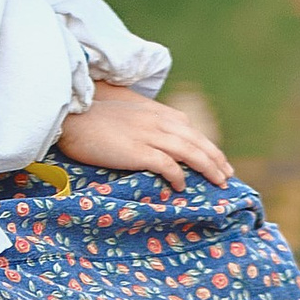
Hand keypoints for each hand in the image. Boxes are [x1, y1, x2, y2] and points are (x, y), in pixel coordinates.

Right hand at [57, 84, 232, 188]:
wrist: (71, 118)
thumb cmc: (92, 120)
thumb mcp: (126, 116)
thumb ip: (144, 124)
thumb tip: (154, 141)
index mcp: (156, 112)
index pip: (190, 129)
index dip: (208, 146)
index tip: (219, 161)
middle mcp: (157, 122)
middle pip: (197, 141)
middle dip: (216, 159)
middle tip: (228, 176)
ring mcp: (148, 135)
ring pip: (190, 152)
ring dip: (208, 168)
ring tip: (218, 183)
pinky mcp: (137, 151)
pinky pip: (167, 164)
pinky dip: (179, 176)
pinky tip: (183, 187)